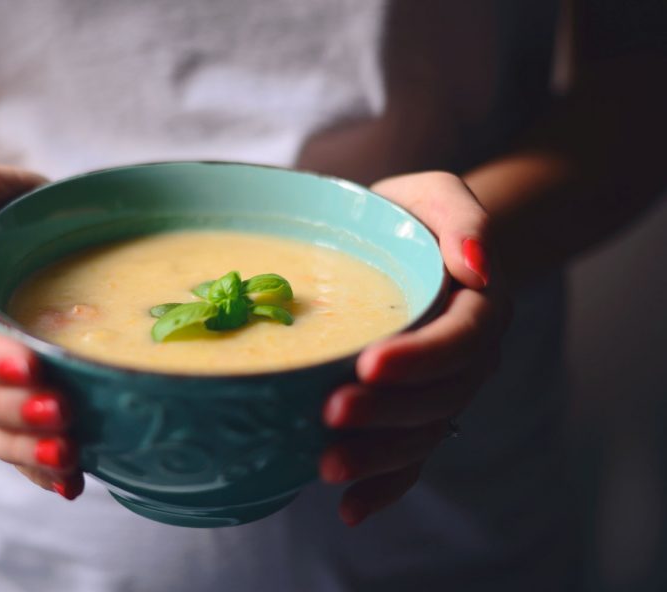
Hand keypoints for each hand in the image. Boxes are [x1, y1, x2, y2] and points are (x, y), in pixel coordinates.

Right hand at [0, 163, 84, 498]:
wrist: (16, 241)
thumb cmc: (2, 211)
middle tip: (63, 415)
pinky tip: (70, 480)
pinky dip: (36, 468)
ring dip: (24, 448)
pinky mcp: (7, 404)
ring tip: (70, 456)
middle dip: (12, 410)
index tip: (30, 365)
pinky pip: (11, 445)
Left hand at [320, 171, 510, 525]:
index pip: (460, 340)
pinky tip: (349, 509)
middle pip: (439, 398)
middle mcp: (468, 358)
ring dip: (378, 457)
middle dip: (386, 413)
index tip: (367, 364)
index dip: (420, 358)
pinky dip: (383, 487)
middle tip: (329, 414)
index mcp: (479, 306)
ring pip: (422, 435)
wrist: (410, 246)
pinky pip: (410, 458)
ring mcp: (443, 392)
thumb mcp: (436, 194)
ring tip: (326, 467)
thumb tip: (477, 268)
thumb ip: (462, 216)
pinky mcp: (414, 413)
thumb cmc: (414, 217)